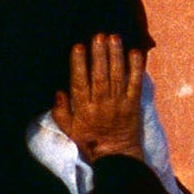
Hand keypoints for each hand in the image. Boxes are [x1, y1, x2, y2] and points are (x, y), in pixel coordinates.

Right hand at [53, 33, 145, 161]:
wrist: (116, 157)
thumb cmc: (90, 142)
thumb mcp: (69, 130)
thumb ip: (60, 111)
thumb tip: (57, 91)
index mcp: (83, 109)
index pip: (80, 82)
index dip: (79, 64)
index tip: (78, 47)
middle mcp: (101, 104)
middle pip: (99, 75)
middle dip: (99, 54)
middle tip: (98, 36)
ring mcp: (119, 103)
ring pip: (116, 76)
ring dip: (116, 55)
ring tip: (114, 37)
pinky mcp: (133, 104)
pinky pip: (135, 84)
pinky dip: (136, 68)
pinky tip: (135, 52)